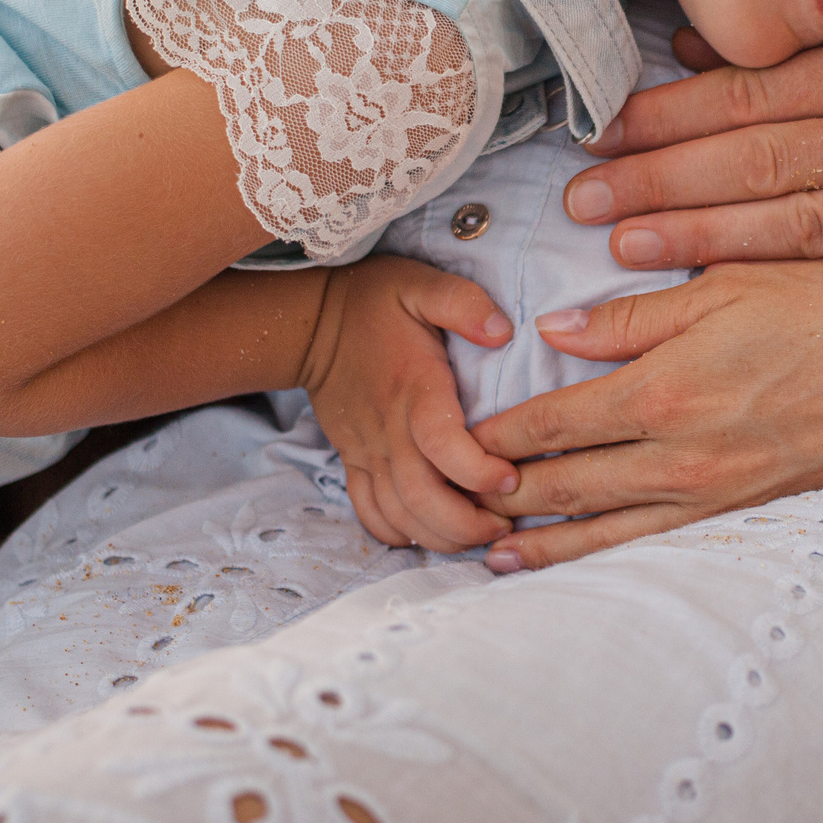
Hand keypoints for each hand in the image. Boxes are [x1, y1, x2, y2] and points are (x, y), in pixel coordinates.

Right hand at [300, 255, 522, 554]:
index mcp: (414, 389)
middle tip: (505, 524)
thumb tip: (502, 332)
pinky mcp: (355, 463)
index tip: (510, 478)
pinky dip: (401, 536)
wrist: (311, 323)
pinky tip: (433, 533)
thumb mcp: (422, 285)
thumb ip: (463, 303)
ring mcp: (368, 452)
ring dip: (441, 537)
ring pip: (399, 517)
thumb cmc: (376, 302)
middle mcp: (389, 430)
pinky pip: (372, 515)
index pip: (443, 447)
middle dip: (467, 525)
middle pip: (422, 499)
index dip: (478, 472)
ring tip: (481, 534)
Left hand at [469, 262, 822, 570]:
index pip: (552, 422)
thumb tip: (559, 331)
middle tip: (448, 502)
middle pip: (566, 484)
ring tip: (488, 554)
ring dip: (542, 543)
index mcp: (664, 389)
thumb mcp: (730, 284)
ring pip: (605, 528)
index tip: (452, 439)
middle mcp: (679, 455)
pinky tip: (581, 561)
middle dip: (503, 495)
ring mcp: (714, 493)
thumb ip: (637, 314)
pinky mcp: (748, 512)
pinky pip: (658, 543)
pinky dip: (606, 556)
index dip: (497, 436)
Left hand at [560, 0, 822, 278]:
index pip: (761, 94)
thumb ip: (820, 46)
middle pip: (763, 160)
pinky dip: (790, 291)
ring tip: (622, 246)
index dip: (674, 117)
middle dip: (663, 181)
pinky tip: (723, 299)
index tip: (605, 131)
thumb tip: (704, 55)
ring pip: (800, 224)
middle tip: (582, 198)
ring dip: (701, 238)